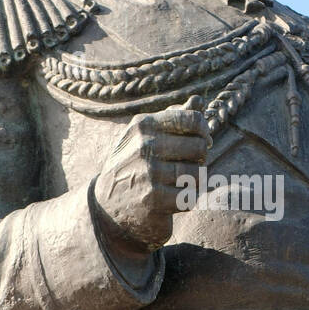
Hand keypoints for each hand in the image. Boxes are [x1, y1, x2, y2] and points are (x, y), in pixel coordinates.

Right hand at [93, 96, 210, 250]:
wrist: (105, 208)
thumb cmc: (132, 167)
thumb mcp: (144, 138)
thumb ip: (172, 118)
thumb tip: (198, 101)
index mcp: (143, 125)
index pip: (192, 119)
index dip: (203, 131)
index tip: (200, 140)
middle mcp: (144, 146)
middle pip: (199, 147)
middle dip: (199, 158)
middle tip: (187, 165)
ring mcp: (149, 174)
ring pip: (198, 173)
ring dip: (194, 181)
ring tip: (178, 183)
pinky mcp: (155, 200)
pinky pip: (191, 196)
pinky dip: (187, 199)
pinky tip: (173, 199)